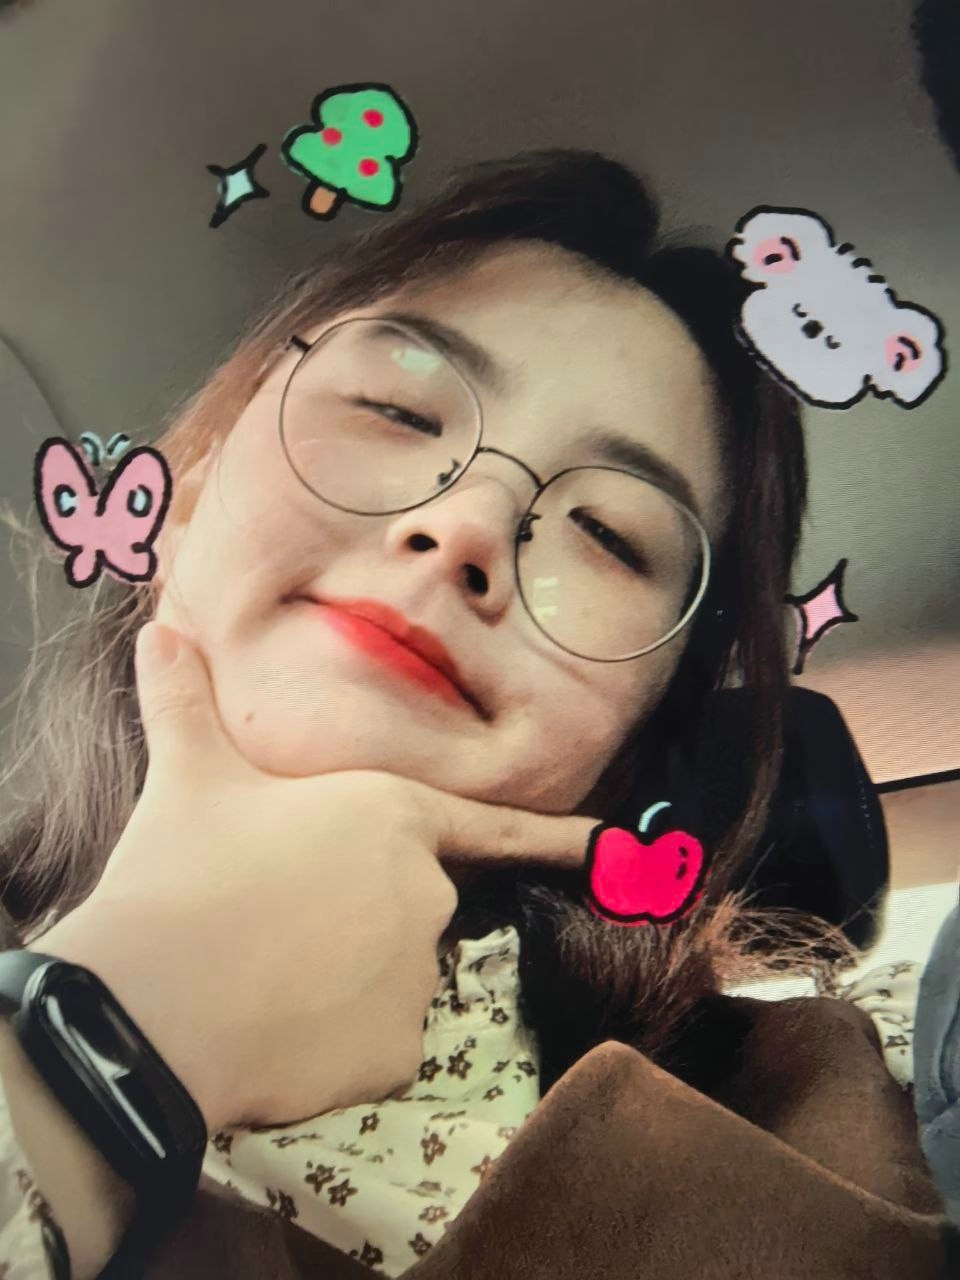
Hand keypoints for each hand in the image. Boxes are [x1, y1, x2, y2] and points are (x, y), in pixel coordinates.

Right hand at [32, 622, 597, 1133]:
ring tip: (265, 977)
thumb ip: (184, 701)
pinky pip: (375, 1045)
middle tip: (274, 922)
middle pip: (411, 905)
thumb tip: (160, 632)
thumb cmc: (180, 872)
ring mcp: (419, 977)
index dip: (555, 838)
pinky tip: (277, 1032)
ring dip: (343, 980)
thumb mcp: (186, 777)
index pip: (494, 828)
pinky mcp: (399, 1055)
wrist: (146, 1007)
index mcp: (393, 817)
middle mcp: (427, 893)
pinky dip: (335, 1044)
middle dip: (357, 915)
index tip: (615, 850)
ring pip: (391, 978)